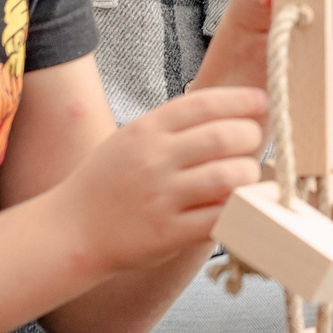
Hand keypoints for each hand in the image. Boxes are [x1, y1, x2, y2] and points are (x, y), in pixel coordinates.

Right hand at [52, 87, 268, 272]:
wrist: (71, 231)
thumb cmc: (108, 182)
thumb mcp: (133, 138)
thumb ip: (175, 126)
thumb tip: (232, 112)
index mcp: (147, 129)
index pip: (205, 102)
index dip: (241, 99)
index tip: (262, 102)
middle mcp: (154, 159)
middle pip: (224, 136)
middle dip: (251, 136)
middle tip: (255, 142)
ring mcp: (161, 197)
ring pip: (228, 177)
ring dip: (249, 175)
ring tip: (248, 176)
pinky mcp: (167, 233)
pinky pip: (218, 217)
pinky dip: (235, 210)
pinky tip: (236, 205)